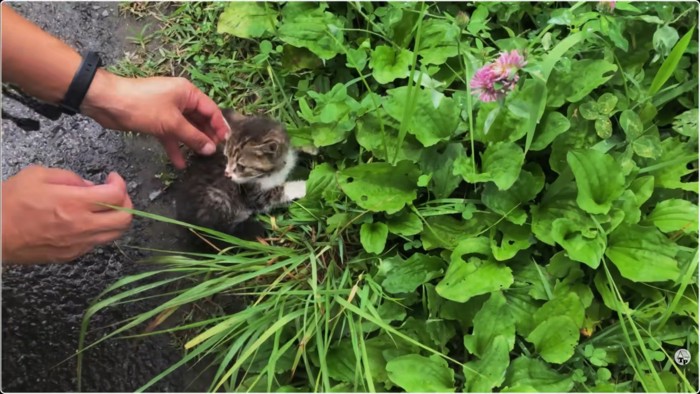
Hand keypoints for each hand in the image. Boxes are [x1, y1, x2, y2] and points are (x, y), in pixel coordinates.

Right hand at [1, 166, 132, 264]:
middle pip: (125, 219)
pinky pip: (97, 243)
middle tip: (115, 194)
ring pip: (115, 234)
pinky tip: (87, 221)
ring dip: (116, 219)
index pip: (116, 195)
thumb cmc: (9, 204)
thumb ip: (69, 177)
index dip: (120, 183)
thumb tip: (89, 185)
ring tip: (105, 208)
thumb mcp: (37, 176)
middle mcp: (81, 225)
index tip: (113, 178)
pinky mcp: (71, 254)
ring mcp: (78, 243)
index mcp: (74, 202)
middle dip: (126, 203)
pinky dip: (99, 231)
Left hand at [81, 71, 229, 168]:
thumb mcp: (171, 123)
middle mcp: (180, 100)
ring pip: (186, 128)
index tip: (226, 143)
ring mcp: (168, 110)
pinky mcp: (156, 121)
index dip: (220, 126)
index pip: (211, 110)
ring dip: (192, 143)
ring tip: (202, 159)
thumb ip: (193, 137)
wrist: (107, 102)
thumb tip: (211, 149)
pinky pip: (171, 134)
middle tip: (215, 153)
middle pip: (200, 119)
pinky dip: (175, 147)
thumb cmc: (143, 106)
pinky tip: (180, 163)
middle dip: (207, 136)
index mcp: (188, 93)